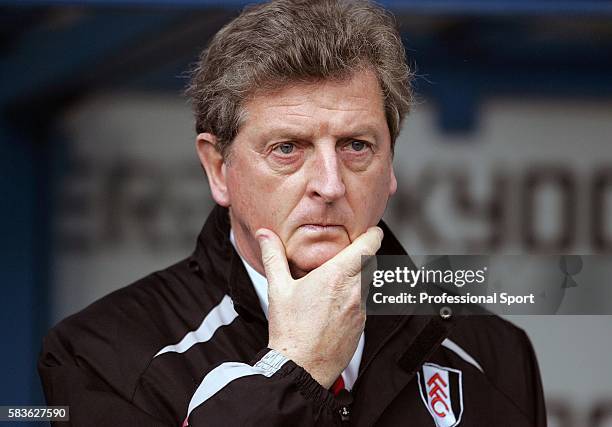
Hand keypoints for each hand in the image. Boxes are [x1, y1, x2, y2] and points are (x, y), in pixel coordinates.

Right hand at [256, 227, 382, 387]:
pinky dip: (353, 299)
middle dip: (361, 256)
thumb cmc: (291, 331)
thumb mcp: (278, 289)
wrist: (301, 368)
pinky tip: (333, 306)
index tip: (369, 231)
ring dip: (357, 279)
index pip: (369, 246)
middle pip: (370, 263)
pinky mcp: (361, 325)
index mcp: (336, 276)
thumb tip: (265, 236)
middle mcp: (354, 291)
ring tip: (335, 283)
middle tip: (346, 254)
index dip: (372, 235)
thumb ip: (274, 257)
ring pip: (367, 284)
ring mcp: (360, 309)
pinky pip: (363, 304)